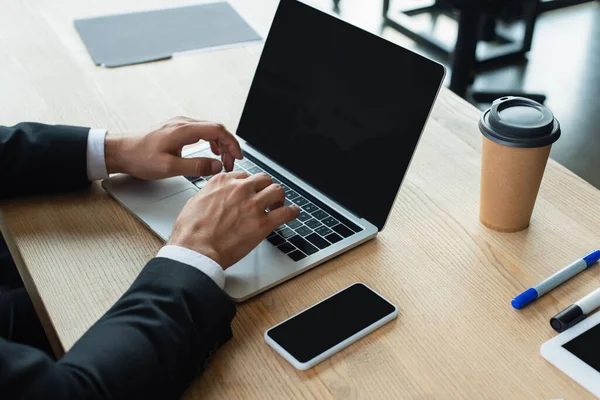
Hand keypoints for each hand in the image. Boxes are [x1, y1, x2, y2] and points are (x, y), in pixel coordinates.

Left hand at [104, 117, 242, 179]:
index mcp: (184, 130)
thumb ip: (196, 166)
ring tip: (224, 161)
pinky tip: (211, 152)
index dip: (232, 144)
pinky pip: (201, 131)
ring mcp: (180, 124)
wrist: (120, 151)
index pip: (218, 130)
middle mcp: (183, 123)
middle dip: (229, 146)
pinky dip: (211, 142)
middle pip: (217, 129)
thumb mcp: (169, 167)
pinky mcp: (176, 129)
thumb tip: (217, 166)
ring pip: (210, 130)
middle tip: (232, 164)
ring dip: (221, 144)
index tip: (238, 157)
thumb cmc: (140, 158)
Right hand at [167, 172, 300, 268]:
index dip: (249, 185)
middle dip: (266, 188)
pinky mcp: (262, 223)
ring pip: (277, 191)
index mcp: (223, 182)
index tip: (251, 192)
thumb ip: (211, 194)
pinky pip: (286, 212)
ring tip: (278, 205)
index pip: (244, 176)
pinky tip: (293, 212)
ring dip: (279, 198)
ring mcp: (253, 205)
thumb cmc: (191, 231)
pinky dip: (292, 212)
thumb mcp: (195, 202)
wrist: (196, 250)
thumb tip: (216, 197)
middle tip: (266, 197)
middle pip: (263, 180)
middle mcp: (240, 189)